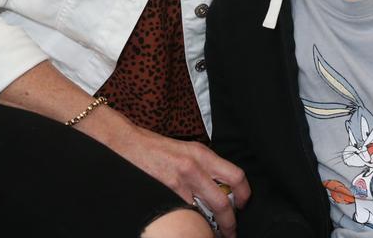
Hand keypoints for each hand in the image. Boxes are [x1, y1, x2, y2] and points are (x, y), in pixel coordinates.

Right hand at [108, 123, 250, 237]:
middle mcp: (194, 167)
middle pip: (224, 202)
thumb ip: (204, 166)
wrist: (128, 144)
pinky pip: (185, 213)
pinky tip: (189, 225)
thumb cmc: (157, 148)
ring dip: (210, 226)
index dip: (245, 195)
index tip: (243, 205)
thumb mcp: (187, 151)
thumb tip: (220, 187)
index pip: (236, 176)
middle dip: (230, 223)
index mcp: (202, 154)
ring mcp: (180, 182)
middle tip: (231, 231)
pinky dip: (190, 221)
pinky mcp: (166, 192)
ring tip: (211, 232)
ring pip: (205, 213)